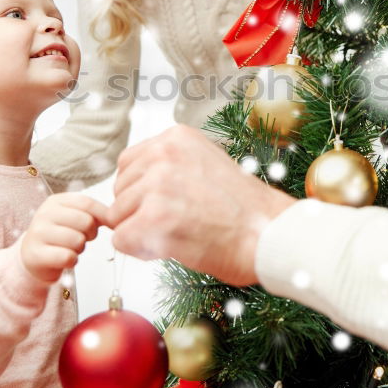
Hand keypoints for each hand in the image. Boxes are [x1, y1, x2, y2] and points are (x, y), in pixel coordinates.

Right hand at [20, 193, 106, 283]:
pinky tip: (64, 259)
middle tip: (82, 239)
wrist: (33, 258)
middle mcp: (44, 213)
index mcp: (56, 201)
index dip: (103, 216)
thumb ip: (95, 214)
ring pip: (78, 240)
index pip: (87, 203)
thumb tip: (116, 218)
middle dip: (90, 234)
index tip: (108, 225)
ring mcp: (38, 233)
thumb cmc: (60, 236)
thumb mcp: (75, 218)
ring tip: (70, 248)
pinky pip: (68, 257)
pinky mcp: (35, 254)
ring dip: (80, 248)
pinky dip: (72, 261)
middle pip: (85, 222)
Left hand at [108, 125, 294, 286]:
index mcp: (175, 137)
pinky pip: (122, 240)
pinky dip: (140, 251)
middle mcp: (163, 154)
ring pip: (117, 216)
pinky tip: (171, 247)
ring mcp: (157, 184)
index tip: (167, 204)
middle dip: (138, 212)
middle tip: (178, 222)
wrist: (269, 235)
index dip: (141, 192)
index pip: (128, 164)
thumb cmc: (244, 209)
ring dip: (140, 232)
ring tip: (179, 233)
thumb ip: (166, 169)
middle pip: (119, 191)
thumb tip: (127, 193)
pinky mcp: (153, 217)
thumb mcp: (203, 165)